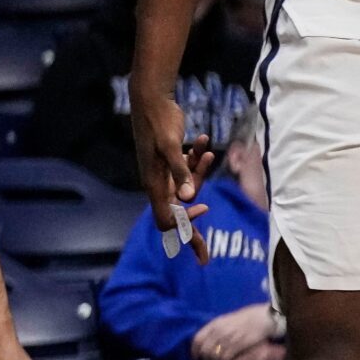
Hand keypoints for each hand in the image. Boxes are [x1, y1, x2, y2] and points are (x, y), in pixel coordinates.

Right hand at [130, 90, 215, 260]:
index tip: (204, 213)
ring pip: (187, 188)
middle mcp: (157, 183)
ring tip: (208, 151)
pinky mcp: (170, 161)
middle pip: (178, 214)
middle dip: (195, 226)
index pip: (167, 219)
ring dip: (200, 172)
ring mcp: (163, 173)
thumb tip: (190, 198)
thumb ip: (181, 172)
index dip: (185, 226)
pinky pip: (186, 170)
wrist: (151, 99)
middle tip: (205, 259)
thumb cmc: (159, 122)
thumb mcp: (171, 146)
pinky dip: (197, 159)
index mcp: (154, 185)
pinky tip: (202, 142)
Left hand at [191, 303, 277, 359]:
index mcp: (214, 324)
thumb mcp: (225, 322)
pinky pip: (226, 357)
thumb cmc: (243, 321)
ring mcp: (229, 337)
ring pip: (214, 356)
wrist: (262, 318)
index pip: (197, 340)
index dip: (194, 352)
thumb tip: (202, 343)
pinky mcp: (240, 343)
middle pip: (205, 350)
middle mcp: (219, 331)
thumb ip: (213, 330)